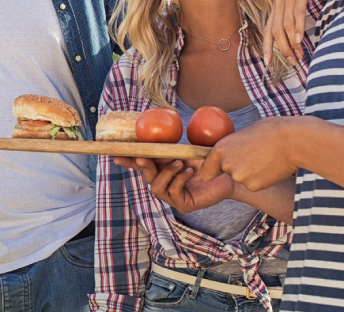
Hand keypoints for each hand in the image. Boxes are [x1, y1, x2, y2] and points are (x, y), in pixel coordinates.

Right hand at [115, 157, 234, 212]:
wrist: (227, 176)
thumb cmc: (207, 163)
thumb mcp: (186, 153)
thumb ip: (170, 150)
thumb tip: (155, 137)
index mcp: (163, 171)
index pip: (142, 167)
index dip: (129, 162)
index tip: (116, 156)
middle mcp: (165, 184)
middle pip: (146, 176)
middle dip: (143, 166)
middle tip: (143, 157)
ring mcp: (172, 197)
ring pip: (156, 187)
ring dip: (166, 173)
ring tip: (179, 163)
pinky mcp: (183, 205)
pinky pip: (173, 192)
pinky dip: (179, 179)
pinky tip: (188, 172)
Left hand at [199, 117, 308, 190]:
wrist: (292, 141)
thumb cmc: (271, 131)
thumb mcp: (243, 134)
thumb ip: (232, 146)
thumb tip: (228, 152)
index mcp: (220, 149)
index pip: (207, 170)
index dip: (214, 170)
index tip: (220, 170)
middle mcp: (226, 165)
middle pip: (227, 174)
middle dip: (237, 168)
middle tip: (254, 158)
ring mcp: (239, 177)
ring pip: (243, 179)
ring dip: (251, 174)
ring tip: (265, 160)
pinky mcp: (253, 186)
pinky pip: (254, 184)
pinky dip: (261, 179)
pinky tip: (270, 168)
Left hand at [265, 0, 337, 65]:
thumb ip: (294, 10)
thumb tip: (296, 30)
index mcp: (277, 4)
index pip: (267, 29)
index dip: (267, 46)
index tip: (267, 62)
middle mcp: (279, 2)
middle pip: (275, 31)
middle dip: (281, 49)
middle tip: (292, 63)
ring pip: (285, 25)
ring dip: (291, 43)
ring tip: (298, 56)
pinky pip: (297, 13)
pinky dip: (297, 28)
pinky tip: (299, 39)